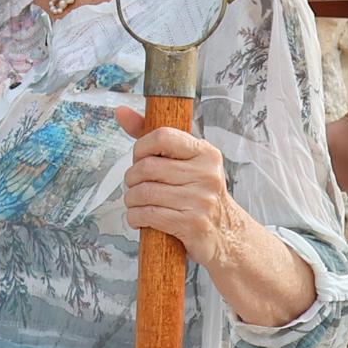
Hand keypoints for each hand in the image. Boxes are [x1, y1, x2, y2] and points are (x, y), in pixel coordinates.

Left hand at [115, 112, 239, 251]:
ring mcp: (201, 200)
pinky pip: (149, 215)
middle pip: (148, 167)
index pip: (163, 136)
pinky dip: (135, 217)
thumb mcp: (186, 163)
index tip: (139, 158)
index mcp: (206, 153)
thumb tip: (122, 112)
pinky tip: (139, 217)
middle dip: (131, 178)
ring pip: (145, 192)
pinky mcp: (193, 224)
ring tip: (135, 202)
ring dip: (131, 200)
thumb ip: (156, 139)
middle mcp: (207, 174)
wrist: (226, 235)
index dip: (141, 147)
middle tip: (134, 184)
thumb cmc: (199, 195)